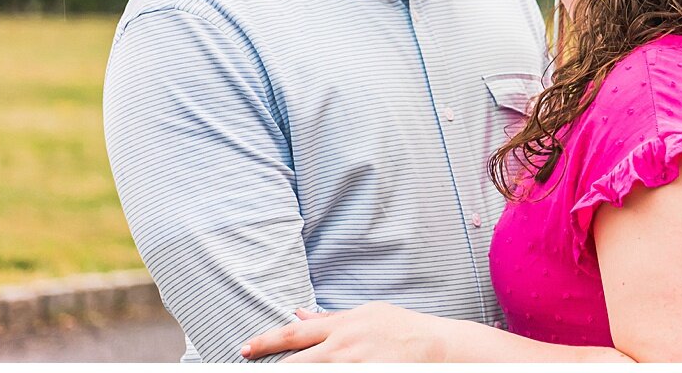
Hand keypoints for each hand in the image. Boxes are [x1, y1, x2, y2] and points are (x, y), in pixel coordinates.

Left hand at [241, 302, 452, 361]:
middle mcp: (344, 345)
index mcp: (342, 325)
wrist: (436, 345)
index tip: (245, 350)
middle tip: (251, 371)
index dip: (265, 342)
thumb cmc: (402, 327)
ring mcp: (354, 365)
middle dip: (273, 369)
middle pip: (296, 362)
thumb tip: (298, 314)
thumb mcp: (366, 314)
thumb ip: (330, 319)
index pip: (294, 334)